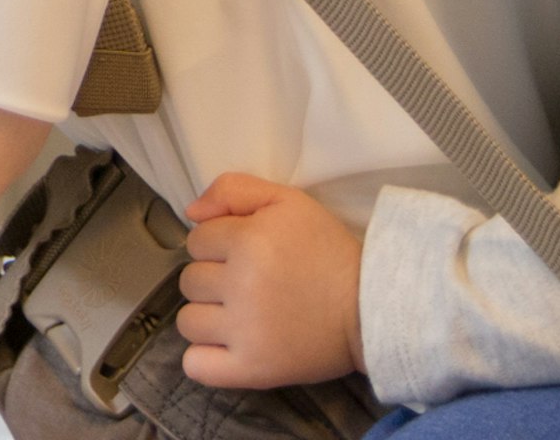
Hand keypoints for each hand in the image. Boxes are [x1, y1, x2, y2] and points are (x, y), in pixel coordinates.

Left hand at [177, 174, 364, 390]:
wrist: (371, 310)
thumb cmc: (329, 253)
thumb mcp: (288, 202)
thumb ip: (234, 189)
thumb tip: (191, 212)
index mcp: (248, 241)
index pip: (197, 240)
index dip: (220, 244)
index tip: (248, 254)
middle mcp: (241, 286)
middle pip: (189, 280)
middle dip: (214, 279)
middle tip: (250, 285)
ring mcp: (245, 332)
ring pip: (188, 322)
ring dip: (208, 318)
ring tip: (241, 316)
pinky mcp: (252, 370)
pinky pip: (196, 366)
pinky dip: (205, 360)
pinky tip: (227, 347)